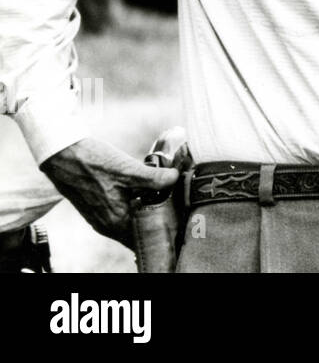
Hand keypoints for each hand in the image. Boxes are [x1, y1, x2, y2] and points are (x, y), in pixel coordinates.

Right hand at [40, 138, 178, 246]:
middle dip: (158, 219)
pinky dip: (134, 206)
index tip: (180, 216)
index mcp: (116, 222)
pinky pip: (122, 213)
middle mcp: (108, 226)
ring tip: (163, 194)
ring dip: (146, 211)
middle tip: (176, 202)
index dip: (164, 228)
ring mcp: (101, 218)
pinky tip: (143, 190)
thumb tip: (175, 179)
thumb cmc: (93, 163)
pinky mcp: (97, 208)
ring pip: (131, 221)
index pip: (146, 237)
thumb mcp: (128, 169)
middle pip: (140, 231)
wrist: (63, 155)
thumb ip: (153, 178)